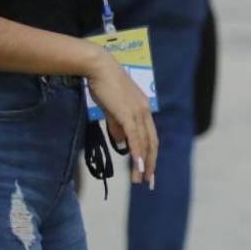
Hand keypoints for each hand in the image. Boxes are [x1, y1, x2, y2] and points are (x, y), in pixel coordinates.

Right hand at [84, 48, 158, 186]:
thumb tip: (122, 144)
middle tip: (149, 182)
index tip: (148, 171)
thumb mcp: (112, 109)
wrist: (99, 67)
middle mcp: (145, 112)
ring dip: (143, 164)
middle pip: (152, 143)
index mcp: (143, 110)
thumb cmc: (104, 85)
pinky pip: (135, 137)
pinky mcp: (128, 113)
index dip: (150, 155)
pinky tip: (137, 166)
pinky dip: (137, 153)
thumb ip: (118, 126)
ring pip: (144, 143)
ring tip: (140, 180)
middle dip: (151, 164)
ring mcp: (138, 112)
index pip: (150, 137)